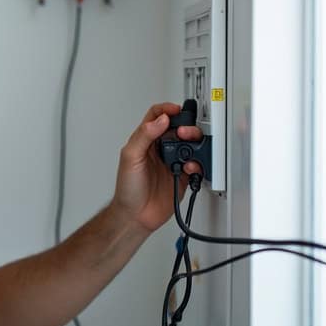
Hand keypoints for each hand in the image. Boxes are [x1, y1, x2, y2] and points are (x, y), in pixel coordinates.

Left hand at [110, 103, 202, 232]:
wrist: (136, 216)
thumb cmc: (128, 189)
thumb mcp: (130, 158)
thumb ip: (143, 136)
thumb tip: (160, 120)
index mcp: (144, 142)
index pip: (156, 117)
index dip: (166, 109)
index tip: (176, 110)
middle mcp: (159, 150)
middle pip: (177, 129)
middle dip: (185, 126)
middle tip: (185, 132)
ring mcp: (171, 163)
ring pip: (189, 145)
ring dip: (193, 143)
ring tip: (190, 148)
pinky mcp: (182, 176)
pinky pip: (196, 165)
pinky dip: (197, 163)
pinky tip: (190, 167)